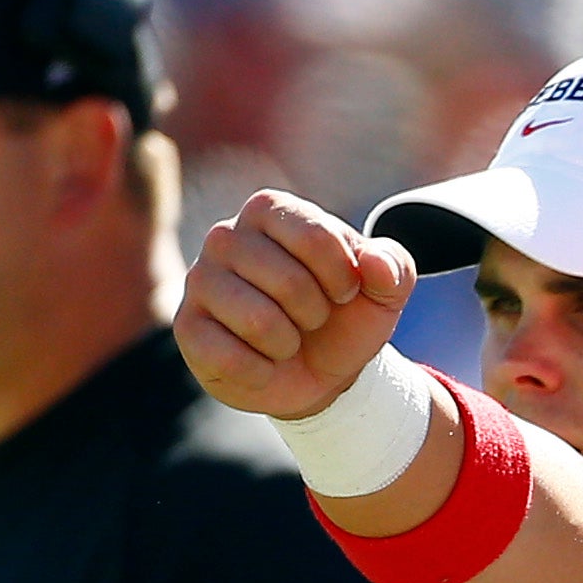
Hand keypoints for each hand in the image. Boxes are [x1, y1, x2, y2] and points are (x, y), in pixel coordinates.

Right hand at [177, 190, 414, 420]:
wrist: (320, 372)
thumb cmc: (345, 317)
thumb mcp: (384, 293)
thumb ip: (394, 268)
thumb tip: (377, 264)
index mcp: (270, 210)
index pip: (315, 236)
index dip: (344, 277)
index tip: (345, 292)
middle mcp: (226, 236)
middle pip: (288, 282)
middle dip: (316, 313)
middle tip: (311, 318)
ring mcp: (200, 280)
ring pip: (258, 320)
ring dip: (289, 343)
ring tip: (286, 338)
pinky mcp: (187, 327)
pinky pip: (230, 356)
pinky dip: (263, 370)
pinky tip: (261, 360)